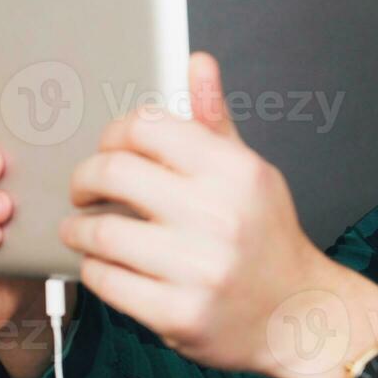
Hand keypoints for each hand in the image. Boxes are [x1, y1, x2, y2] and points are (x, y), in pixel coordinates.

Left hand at [60, 52, 377, 377]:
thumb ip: (215, 121)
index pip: (147, 127)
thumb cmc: (267, 240)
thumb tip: (197, 63)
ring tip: (83, 229)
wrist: (298, 314)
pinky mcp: (178, 313)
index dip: (114, 135)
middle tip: (83, 189)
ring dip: (79, 228)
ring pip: (100, 231)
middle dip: (84, 179)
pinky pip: (107, 280)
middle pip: (112, 173)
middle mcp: (218, 216)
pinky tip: (103, 263)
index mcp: (234, 171)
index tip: (109, 150)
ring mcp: (198, 268)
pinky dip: (94, 268)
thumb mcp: (250, 173)